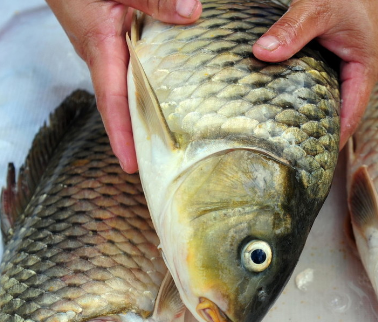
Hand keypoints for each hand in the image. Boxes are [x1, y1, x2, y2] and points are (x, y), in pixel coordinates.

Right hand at [46, 0, 201, 172]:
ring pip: (130, 87)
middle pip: (124, 103)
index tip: (131, 165)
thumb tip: (191, 14)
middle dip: (140, 134)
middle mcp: (101, 55)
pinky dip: (149, 86)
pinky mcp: (112, 40)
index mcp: (100, 47)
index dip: (122, 135)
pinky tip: (172, 93)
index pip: (113, 100)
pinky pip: (134, 69)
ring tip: (169, 139)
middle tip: (161, 163)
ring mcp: (105, 49)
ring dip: (146, 112)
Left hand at [253, 0, 377, 148]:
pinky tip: (291, 103)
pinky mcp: (343, 56)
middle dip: (320, 132)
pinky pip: (329, 84)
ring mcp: (355, 65)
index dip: (333, 140)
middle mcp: (364, 71)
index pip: (351, 116)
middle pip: (343, 112)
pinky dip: (312, 94)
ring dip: (316, 114)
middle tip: (293, 153)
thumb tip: (263, 54)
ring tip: (289, 136)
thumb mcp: (317, 6)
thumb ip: (291, 30)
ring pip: (335, 98)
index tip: (312, 161)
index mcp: (367, 67)